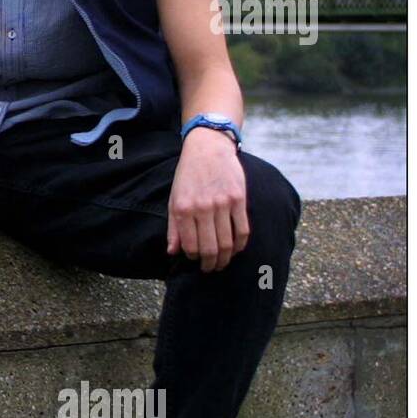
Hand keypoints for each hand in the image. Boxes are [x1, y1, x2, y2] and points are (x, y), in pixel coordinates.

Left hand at [167, 126, 248, 271]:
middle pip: (211, 248)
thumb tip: (172, 253)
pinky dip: (240, 245)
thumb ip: (173, 227)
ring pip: (228, 242)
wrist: (207, 149)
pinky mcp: (239, 199)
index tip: (196, 261)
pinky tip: (236, 249)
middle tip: (212, 268)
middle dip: (211, 264)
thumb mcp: (173, 199)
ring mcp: (222, 203)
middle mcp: (202, 208)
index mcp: (183, 209)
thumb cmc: (188, 176)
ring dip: (226, 258)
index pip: (190, 246)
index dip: (194, 258)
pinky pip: (243, 230)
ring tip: (223, 263)